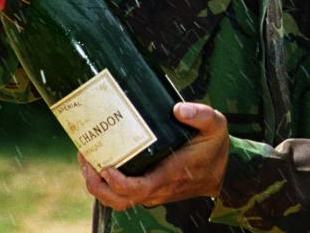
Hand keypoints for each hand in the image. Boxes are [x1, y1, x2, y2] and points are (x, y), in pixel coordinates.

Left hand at [80, 103, 229, 210]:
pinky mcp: (150, 190)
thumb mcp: (216, 125)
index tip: (106, 167)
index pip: (138, 189)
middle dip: (97, 185)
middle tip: (86, 159)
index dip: (118, 183)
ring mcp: (153, 192)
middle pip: (119, 200)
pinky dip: (108, 184)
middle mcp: (158, 189)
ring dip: (98, 186)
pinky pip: (124, 194)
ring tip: (87, 161)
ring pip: (118, 201)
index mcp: (171, 175)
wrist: (223, 172)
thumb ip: (201, 115)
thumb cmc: (216, 148)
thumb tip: (179, 108)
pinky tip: (101, 163)